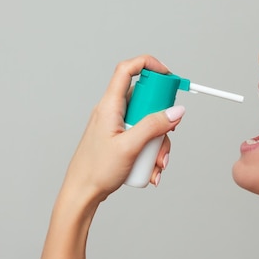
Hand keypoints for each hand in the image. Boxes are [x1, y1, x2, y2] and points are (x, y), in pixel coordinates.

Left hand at [62, 55, 185, 204]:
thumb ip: (154, 126)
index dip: (150, 65)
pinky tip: (153, 169)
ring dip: (160, 141)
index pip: (128, 70)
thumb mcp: (129, 147)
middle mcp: (113, 111)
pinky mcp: (122, 138)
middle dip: (163, 119)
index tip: (170, 77)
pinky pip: (145, 136)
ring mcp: (118, 125)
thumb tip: (176, 110)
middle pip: (147, 99)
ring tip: (159, 162)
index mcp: (110, 105)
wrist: (82, 194)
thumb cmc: (96, 171)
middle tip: (169, 133)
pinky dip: (153, 150)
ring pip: (149, 121)